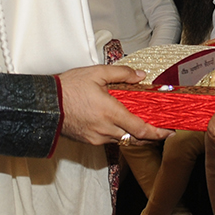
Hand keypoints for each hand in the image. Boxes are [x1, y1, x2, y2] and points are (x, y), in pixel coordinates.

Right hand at [56, 65, 172, 145]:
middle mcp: (105, 129)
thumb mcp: (96, 73)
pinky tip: (121, 125)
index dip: (158, 133)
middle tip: (163, 131)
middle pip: (135, 139)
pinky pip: (110, 139)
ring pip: (123, 140)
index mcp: (110, 112)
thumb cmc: (68, 88)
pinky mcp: (89, 141)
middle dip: (151, 136)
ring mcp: (97, 138)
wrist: (44, 105)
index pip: (141, 129)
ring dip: (135, 135)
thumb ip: (121, 74)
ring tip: (144, 126)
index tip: (169, 132)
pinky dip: (119, 134)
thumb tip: (140, 75)